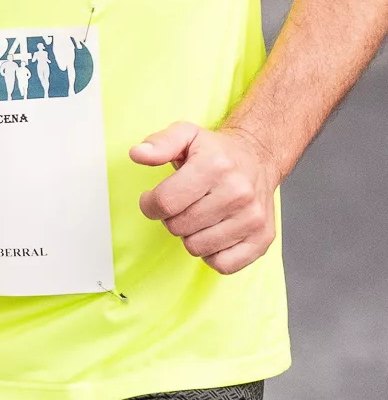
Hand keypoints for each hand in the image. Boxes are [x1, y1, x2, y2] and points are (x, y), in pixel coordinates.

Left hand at [133, 121, 281, 273]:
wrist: (257, 158)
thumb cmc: (215, 151)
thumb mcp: (184, 134)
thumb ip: (159, 143)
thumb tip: (138, 154)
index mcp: (215, 166)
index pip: (165, 202)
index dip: (149, 204)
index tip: (152, 199)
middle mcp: (238, 193)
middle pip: (178, 227)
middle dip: (170, 218)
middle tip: (182, 204)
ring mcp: (253, 218)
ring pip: (197, 247)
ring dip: (190, 235)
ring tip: (198, 216)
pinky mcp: (262, 238)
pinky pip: (223, 265)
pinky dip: (211, 254)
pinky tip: (212, 233)